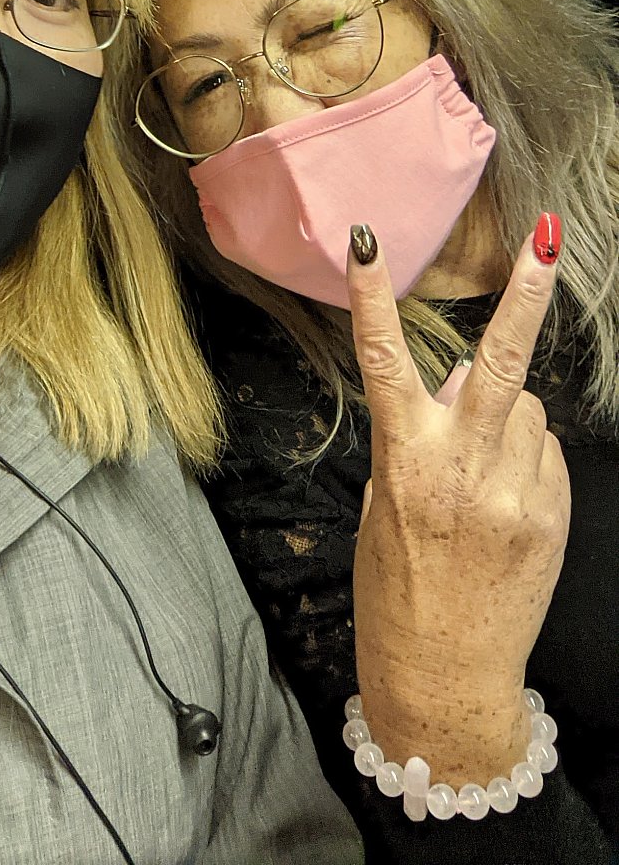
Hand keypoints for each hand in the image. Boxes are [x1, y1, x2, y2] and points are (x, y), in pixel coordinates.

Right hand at [349, 223, 569, 784]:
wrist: (444, 676)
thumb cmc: (398, 590)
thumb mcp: (383, 506)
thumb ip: (420, 438)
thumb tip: (456, 386)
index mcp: (404, 461)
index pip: (384, 361)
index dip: (371, 297)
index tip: (365, 243)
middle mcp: (462, 467)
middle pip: (502, 360)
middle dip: (527, 293)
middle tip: (548, 238)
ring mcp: (514, 491)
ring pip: (526, 407)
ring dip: (508, 416)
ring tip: (482, 473)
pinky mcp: (551, 515)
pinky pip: (545, 452)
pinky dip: (528, 459)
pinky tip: (504, 502)